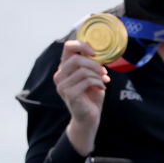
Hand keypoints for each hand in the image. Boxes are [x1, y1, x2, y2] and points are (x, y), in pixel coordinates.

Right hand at [53, 40, 109, 154]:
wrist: (89, 117)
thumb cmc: (91, 96)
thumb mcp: (92, 76)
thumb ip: (92, 65)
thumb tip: (97, 53)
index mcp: (64, 68)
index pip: (68, 47)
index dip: (82, 45)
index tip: (94, 52)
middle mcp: (60, 75)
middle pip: (76, 59)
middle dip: (94, 64)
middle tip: (103, 72)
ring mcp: (62, 85)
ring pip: (83, 70)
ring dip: (98, 75)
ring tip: (103, 81)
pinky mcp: (69, 94)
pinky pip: (86, 81)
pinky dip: (98, 82)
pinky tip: (101, 87)